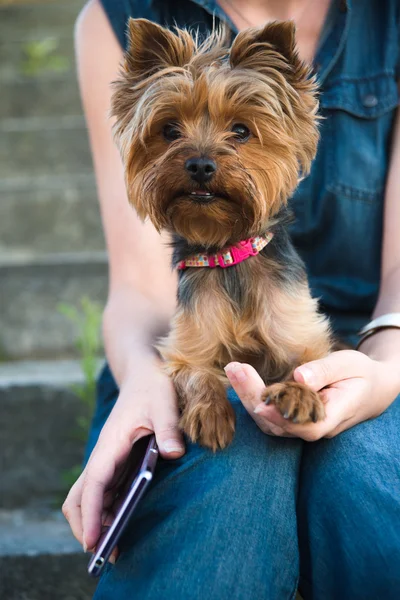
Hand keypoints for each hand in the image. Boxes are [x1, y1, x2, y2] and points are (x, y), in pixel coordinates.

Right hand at [62, 357, 184, 559]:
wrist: (143, 372)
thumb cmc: (152, 386)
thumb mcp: (163, 403)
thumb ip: (168, 427)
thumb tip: (173, 454)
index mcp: (111, 443)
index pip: (93, 483)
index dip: (90, 513)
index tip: (93, 540)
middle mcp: (104, 455)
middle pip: (78, 497)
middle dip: (85, 526)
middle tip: (105, 553)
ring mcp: (108, 459)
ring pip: (87, 497)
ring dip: (94, 521)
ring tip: (115, 547)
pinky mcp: (116, 461)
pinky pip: (103, 492)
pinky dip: (105, 511)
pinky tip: (121, 523)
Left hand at [225, 350, 399, 440]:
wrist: (369, 387)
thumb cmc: (359, 373)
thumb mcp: (348, 365)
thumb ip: (324, 371)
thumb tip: (299, 376)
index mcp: (332, 417)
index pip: (304, 427)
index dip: (280, 418)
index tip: (259, 402)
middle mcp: (313, 427)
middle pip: (278, 424)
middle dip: (253, 396)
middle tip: (234, 369)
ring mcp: (300, 425)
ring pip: (269, 421)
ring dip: (248, 395)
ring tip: (233, 370)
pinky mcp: (291, 418)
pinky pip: (269, 414)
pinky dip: (253, 395)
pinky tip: (240, 376)